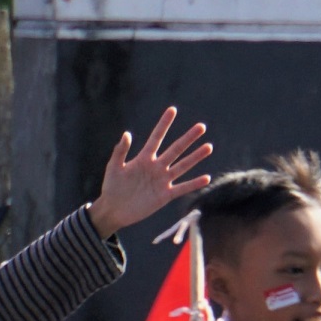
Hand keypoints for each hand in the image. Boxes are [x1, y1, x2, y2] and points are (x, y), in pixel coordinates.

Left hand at [88, 107, 214, 238]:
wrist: (113, 210)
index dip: (164, 124)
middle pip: (175, 150)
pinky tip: (206, 178)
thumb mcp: (113, 167)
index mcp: (143, 159)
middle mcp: (156, 167)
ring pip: (182, 166)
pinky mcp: (165, 196)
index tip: (172, 110)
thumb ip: (120, 151)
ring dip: (195, 157)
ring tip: (208, 147)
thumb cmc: (111, 187)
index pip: (156, 138)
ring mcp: (162, 181)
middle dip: (188, 138)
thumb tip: (127, 133)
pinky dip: (194, 184)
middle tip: (201, 127)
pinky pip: (182, 188)